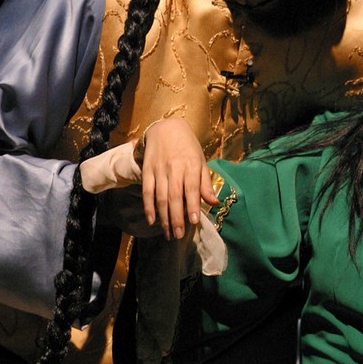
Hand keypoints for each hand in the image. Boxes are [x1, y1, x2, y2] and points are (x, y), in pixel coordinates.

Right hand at [140, 116, 216, 239]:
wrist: (166, 128)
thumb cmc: (188, 147)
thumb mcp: (201, 161)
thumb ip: (206, 183)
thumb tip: (214, 202)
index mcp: (191, 165)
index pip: (192, 188)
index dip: (193, 205)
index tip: (194, 222)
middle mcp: (175, 168)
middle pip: (175, 196)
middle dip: (177, 218)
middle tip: (179, 235)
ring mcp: (159, 169)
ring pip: (160, 197)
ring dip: (164, 217)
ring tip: (169, 233)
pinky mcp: (147, 170)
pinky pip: (147, 191)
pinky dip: (148, 207)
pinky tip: (152, 221)